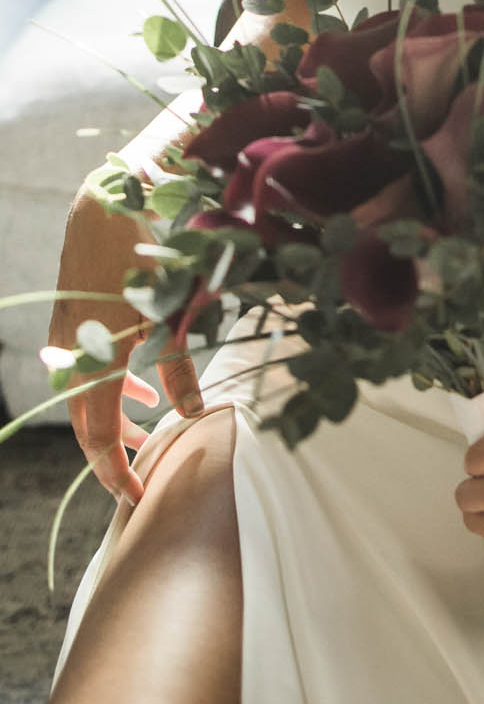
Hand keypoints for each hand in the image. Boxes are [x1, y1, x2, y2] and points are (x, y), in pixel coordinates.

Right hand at [51, 191, 206, 507]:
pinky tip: (142, 391)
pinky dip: (115, 385)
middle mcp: (74, 356)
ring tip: (142, 435)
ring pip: (87, 395)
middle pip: (86, 423)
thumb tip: (194, 413)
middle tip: (137, 478)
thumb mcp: (168, 315)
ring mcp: (71, 339)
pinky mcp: (76, 321)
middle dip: (111, 453)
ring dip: (114, 418)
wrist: (104, 206)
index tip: (137, 497)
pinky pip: (90, 368)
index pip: (98, 438)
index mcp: (94, 363)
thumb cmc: (141, 259)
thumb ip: (179, 366)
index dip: (115, 472)